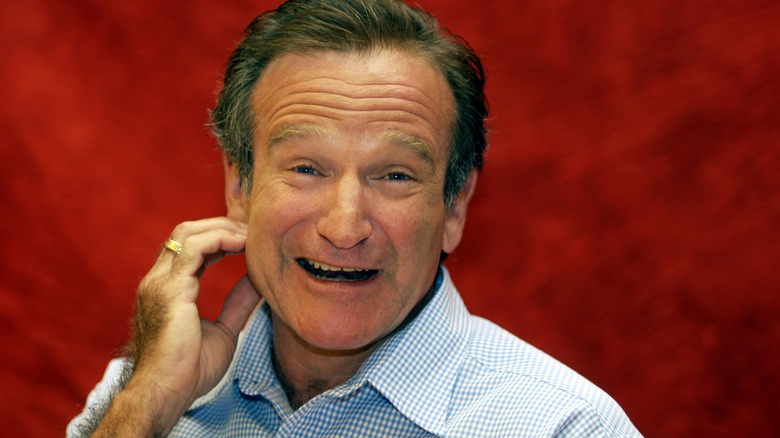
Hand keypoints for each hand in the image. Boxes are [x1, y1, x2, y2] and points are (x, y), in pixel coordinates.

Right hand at [93, 217, 259, 435]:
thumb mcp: (224, 330)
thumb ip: (238, 303)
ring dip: (223, 228)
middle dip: (221, 224)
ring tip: (250, 234)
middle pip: (186, 231)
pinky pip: (194, 249)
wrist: (167, 393)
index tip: (248, 239)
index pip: (189, 246)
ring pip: (188, 233)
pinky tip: (243, 244)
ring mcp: (159, 282)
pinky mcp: (169, 289)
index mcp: (166, 288)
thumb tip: (258, 282)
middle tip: (253, 230)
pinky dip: (220, 239)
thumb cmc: (189, 370)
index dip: (219, 236)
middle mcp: (157, 280)